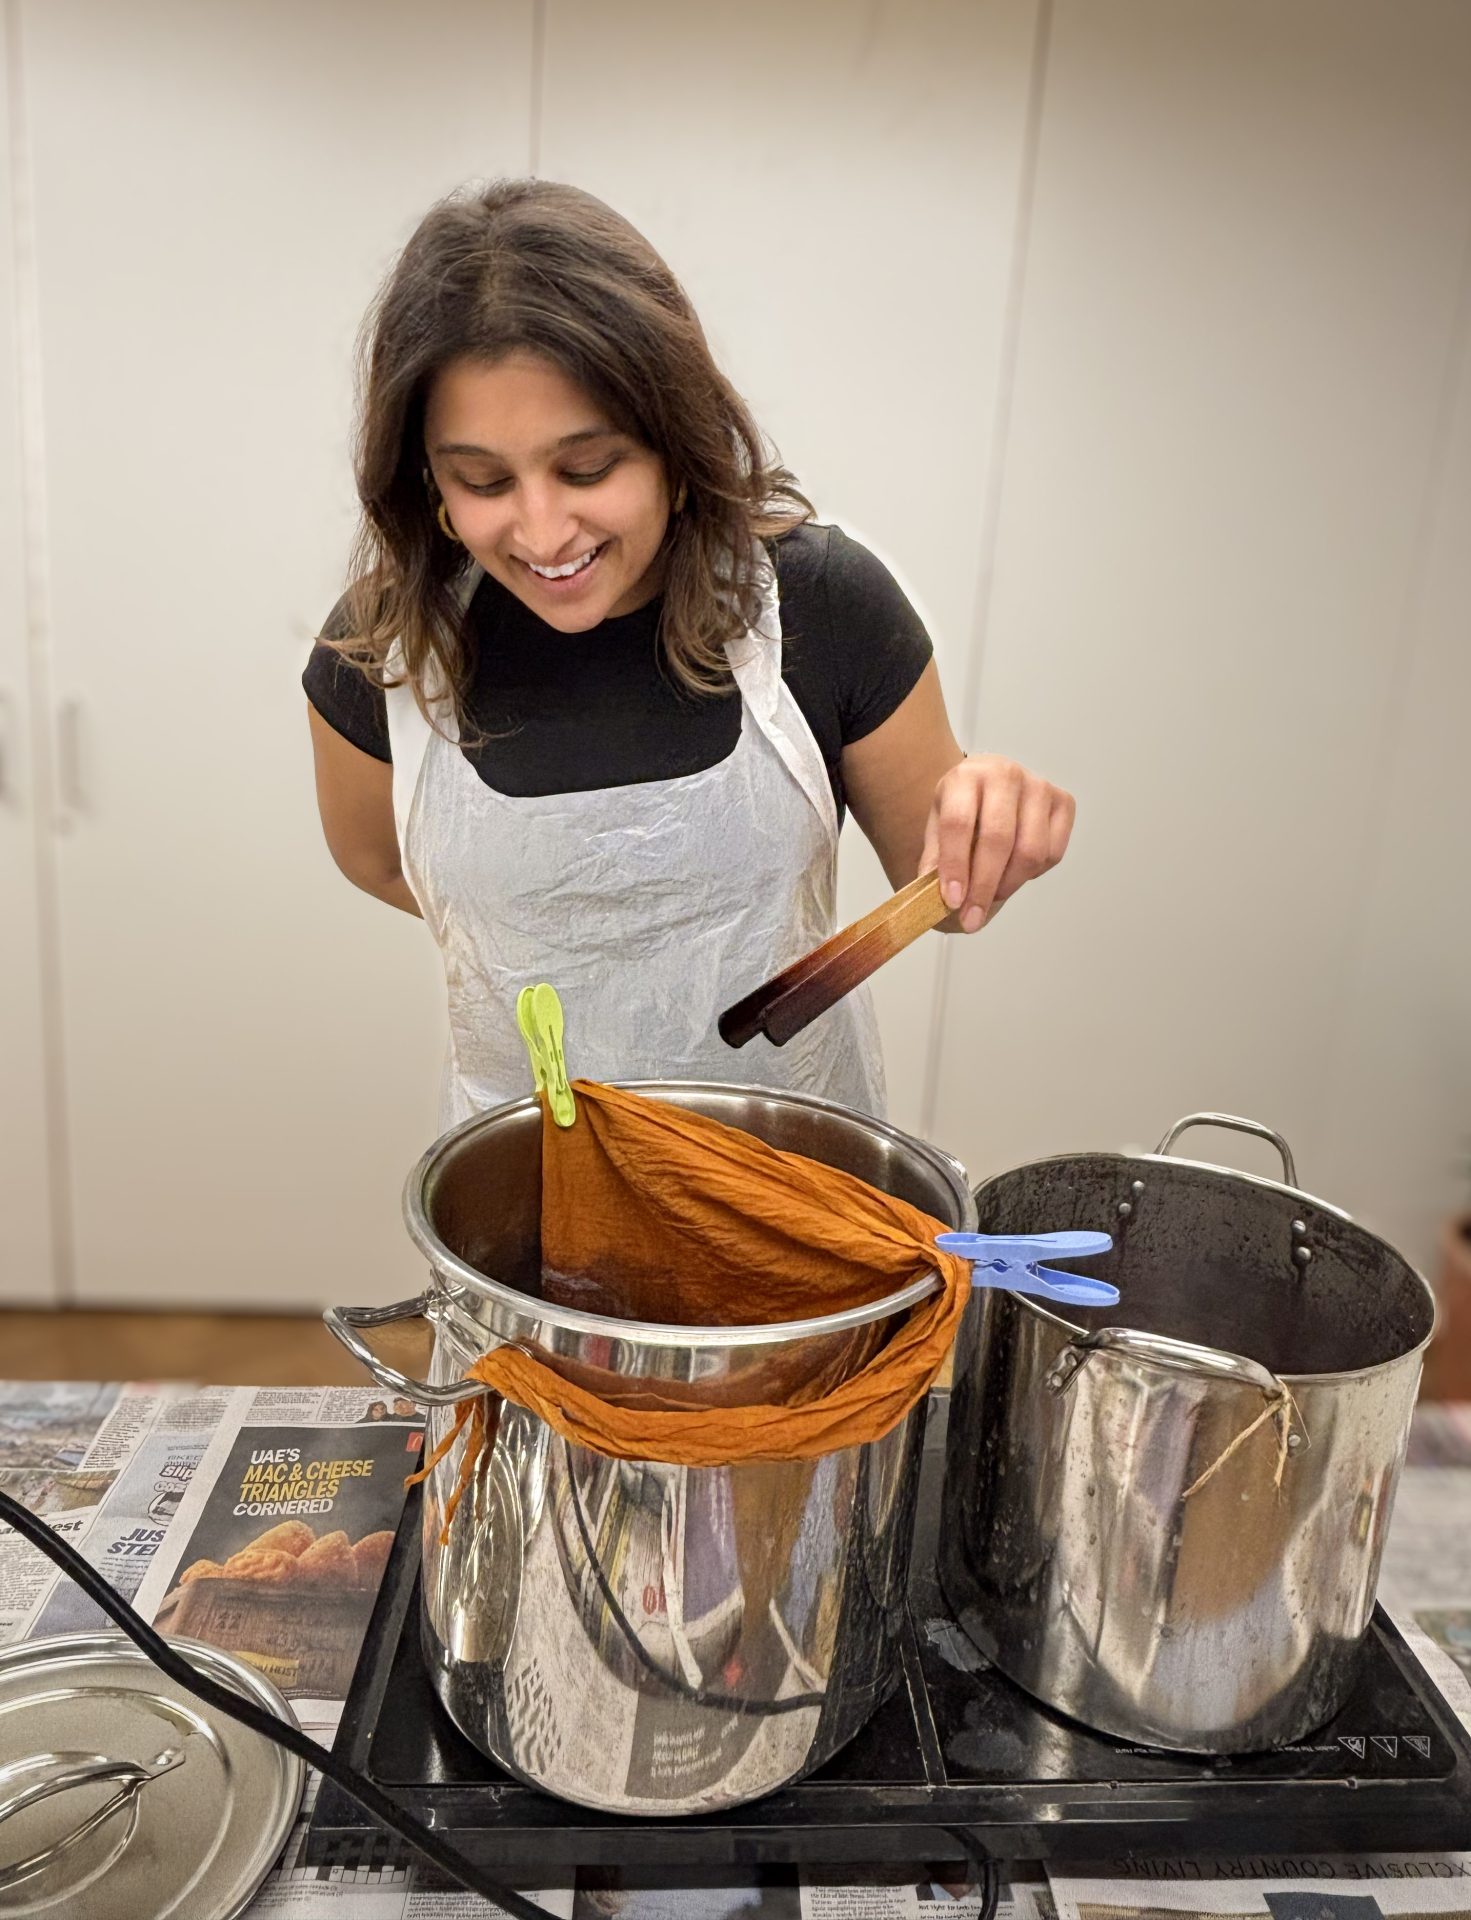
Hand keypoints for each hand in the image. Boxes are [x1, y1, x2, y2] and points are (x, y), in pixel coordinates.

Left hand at [919, 755, 1074, 932]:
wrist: (990, 787)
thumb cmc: (964, 810)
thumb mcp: (938, 828)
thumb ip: (936, 860)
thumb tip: (935, 898)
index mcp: (966, 776)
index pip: (959, 823)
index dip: (955, 866)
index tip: (952, 901)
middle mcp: (1005, 775)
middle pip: (998, 839)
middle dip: (984, 887)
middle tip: (971, 918)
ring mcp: (1038, 786)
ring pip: (1030, 851)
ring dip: (1008, 885)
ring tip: (990, 896)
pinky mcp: (1063, 802)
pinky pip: (1053, 854)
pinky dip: (1032, 874)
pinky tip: (1014, 871)